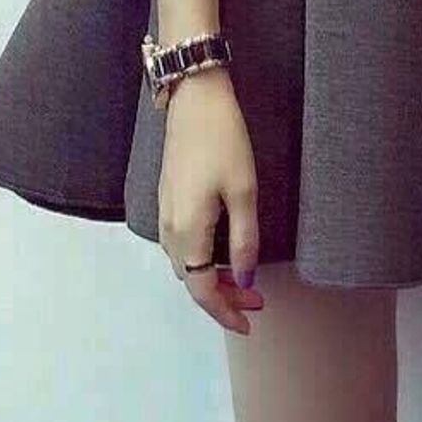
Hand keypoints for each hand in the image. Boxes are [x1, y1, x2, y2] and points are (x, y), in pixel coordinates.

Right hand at [157, 66, 263, 334]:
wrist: (194, 98)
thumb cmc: (223, 140)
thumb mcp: (244, 191)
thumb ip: (244, 240)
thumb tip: (245, 280)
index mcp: (188, 230)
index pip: (202, 290)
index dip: (223, 312)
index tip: (248, 324)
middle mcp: (168, 228)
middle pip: (192, 280)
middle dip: (222, 297)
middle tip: (257, 301)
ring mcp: (164, 212)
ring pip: (185, 263)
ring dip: (212, 278)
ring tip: (244, 281)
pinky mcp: (167, 198)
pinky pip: (181, 245)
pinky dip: (201, 259)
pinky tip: (222, 253)